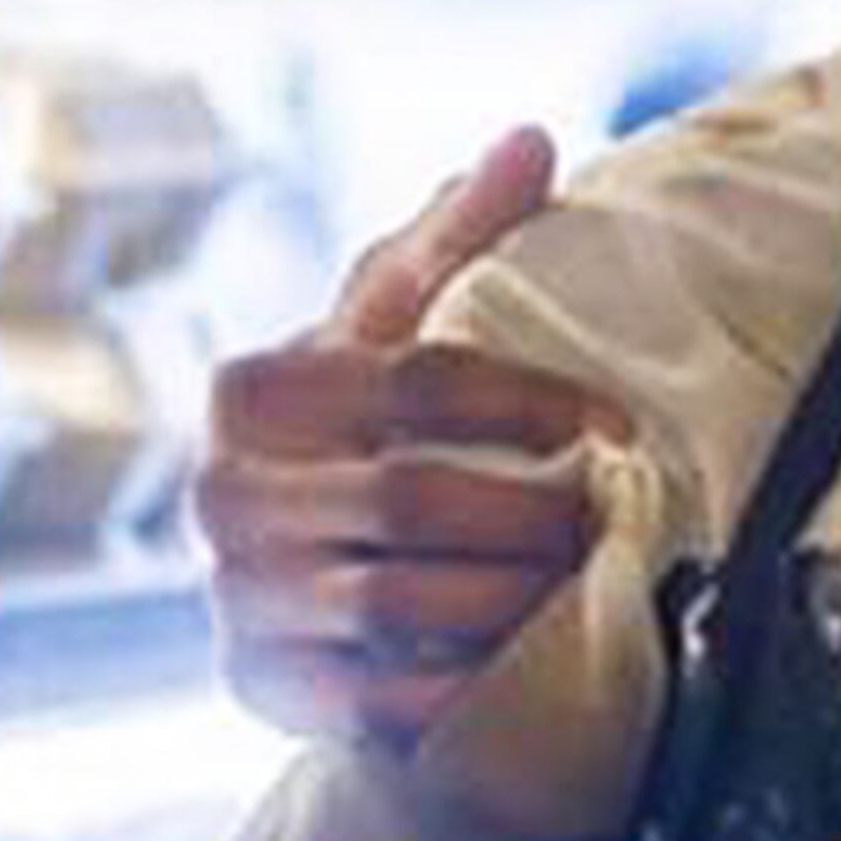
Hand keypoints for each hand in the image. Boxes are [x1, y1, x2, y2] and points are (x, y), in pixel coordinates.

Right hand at [198, 126, 625, 748]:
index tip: (614, 424)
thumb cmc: (370, 404)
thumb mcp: (405, 313)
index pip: (416, 381)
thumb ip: (460, 231)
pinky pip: (370, 698)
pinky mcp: (260, 680)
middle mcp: (226, 493)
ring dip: (511, 596)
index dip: (529, 399)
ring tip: (581, 581)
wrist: (310, 538)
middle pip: (413, 499)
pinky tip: (514, 658)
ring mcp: (238, 592)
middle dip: (533, 511)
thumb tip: (528, 142)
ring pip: (399, 601)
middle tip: (609, 516)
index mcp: (255, 389)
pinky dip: (455, 683)